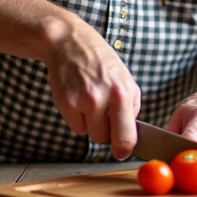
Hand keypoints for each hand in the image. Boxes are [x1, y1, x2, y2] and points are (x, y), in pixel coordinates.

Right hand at [44, 21, 141, 159]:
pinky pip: (75, 128)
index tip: (122, 152)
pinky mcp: (65, 103)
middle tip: (105, 115)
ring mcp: (83, 101)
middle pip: (105, 140)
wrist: (72, 44)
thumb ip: (131, 108)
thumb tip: (130, 136)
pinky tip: (79, 100)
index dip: (124, 149)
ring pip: (90, 135)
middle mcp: (103, 99)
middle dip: (107, 133)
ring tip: (91, 102)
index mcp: (123, 94)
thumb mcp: (126, 80)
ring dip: (91, 125)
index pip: (127, 136)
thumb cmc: (101, 63)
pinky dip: (78, 120)